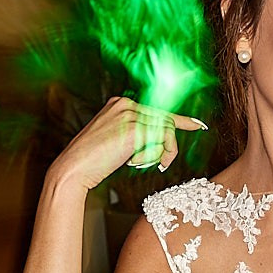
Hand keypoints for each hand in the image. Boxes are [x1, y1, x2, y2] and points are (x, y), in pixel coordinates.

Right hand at [48, 97, 207, 195]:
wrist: (74, 168)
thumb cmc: (93, 161)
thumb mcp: (116, 141)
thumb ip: (136, 134)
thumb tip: (160, 140)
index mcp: (120, 104)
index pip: (157, 111)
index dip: (180, 120)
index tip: (198, 125)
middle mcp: (126, 104)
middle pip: (165, 120)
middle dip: (168, 146)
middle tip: (162, 164)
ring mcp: (129, 114)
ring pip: (166, 130)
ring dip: (160, 153)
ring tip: (141, 165)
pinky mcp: (133, 128)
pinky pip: (162, 140)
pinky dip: (154, 156)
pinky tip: (134, 163)